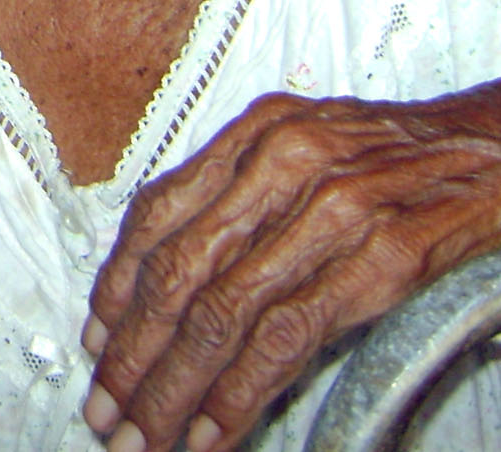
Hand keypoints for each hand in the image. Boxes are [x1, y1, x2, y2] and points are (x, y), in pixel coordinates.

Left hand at [80, 83, 500, 451]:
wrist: (496, 147)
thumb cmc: (395, 156)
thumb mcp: (304, 149)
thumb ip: (238, 195)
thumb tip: (164, 272)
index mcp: (254, 135)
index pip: (158, 214)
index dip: (118, 287)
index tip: (96, 344)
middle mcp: (281, 164)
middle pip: (180, 271)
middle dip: (134, 354)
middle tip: (105, 411)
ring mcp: (332, 211)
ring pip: (224, 312)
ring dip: (175, 388)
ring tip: (146, 438)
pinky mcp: (386, 259)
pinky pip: (290, 337)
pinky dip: (241, 393)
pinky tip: (214, 433)